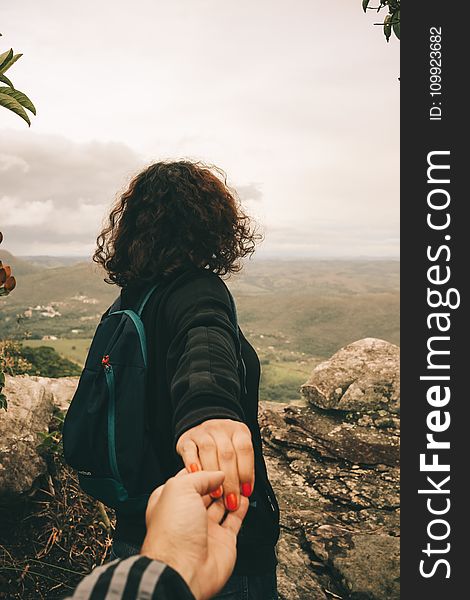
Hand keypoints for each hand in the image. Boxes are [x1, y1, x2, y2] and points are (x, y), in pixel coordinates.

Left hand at [140, 469, 248, 599]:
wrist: (182, 570)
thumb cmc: (172, 533)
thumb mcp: (180, 489)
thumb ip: (200, 476)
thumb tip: (216, 473)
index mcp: (171, 500)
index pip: (189, 479)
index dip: (203, 469)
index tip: (216, 460)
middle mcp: (187, 514)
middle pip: (207, 491)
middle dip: (218, 481)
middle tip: (230, 470)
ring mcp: (205, 528)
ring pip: (222, 504)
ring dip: (231, 492)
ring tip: (239, 481)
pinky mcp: (222, 541)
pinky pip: (234, 520)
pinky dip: (241, 508)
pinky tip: (245, 498)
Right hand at [176, 419, 254, 510]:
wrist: (203, 431)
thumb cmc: (223, 448)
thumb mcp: (238, 452)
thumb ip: (242, 469)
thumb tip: (245, 493)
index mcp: (238, 431)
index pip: (244, 448)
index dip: (246, 471)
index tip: (246, 491)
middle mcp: (221, 429)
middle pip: (227, 453)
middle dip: (230, 480)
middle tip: (231, 500)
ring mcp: (202, 432)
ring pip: (208, 450)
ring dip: (213, 473)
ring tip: (216, 494)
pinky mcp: (186, 440)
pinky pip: (189, 451)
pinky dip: (193, 464)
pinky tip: (197, 478)